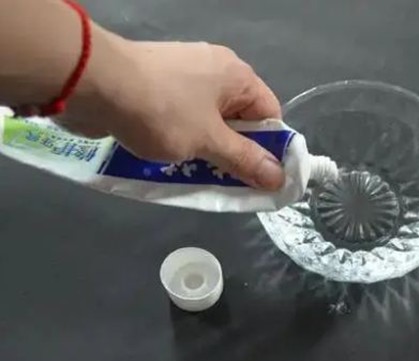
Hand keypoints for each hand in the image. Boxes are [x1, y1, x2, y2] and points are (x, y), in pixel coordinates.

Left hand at [59, 31, 283, 189]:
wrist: (93, 85)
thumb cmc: (161, 112)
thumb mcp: (209, 142)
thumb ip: (245, 161)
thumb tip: (280, 177)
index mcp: (237, 76)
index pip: (270, 115)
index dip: (271, 149)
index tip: (263, 180)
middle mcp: (215, 71)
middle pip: (239, 120)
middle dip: (235, 154)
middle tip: (230, 186)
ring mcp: (183, 76)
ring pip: (209, 122)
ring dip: (207, 151)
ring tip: (199, 178)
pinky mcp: (157, 85)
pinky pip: (183, 117)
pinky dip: (183, 140)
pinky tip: (173, 161)